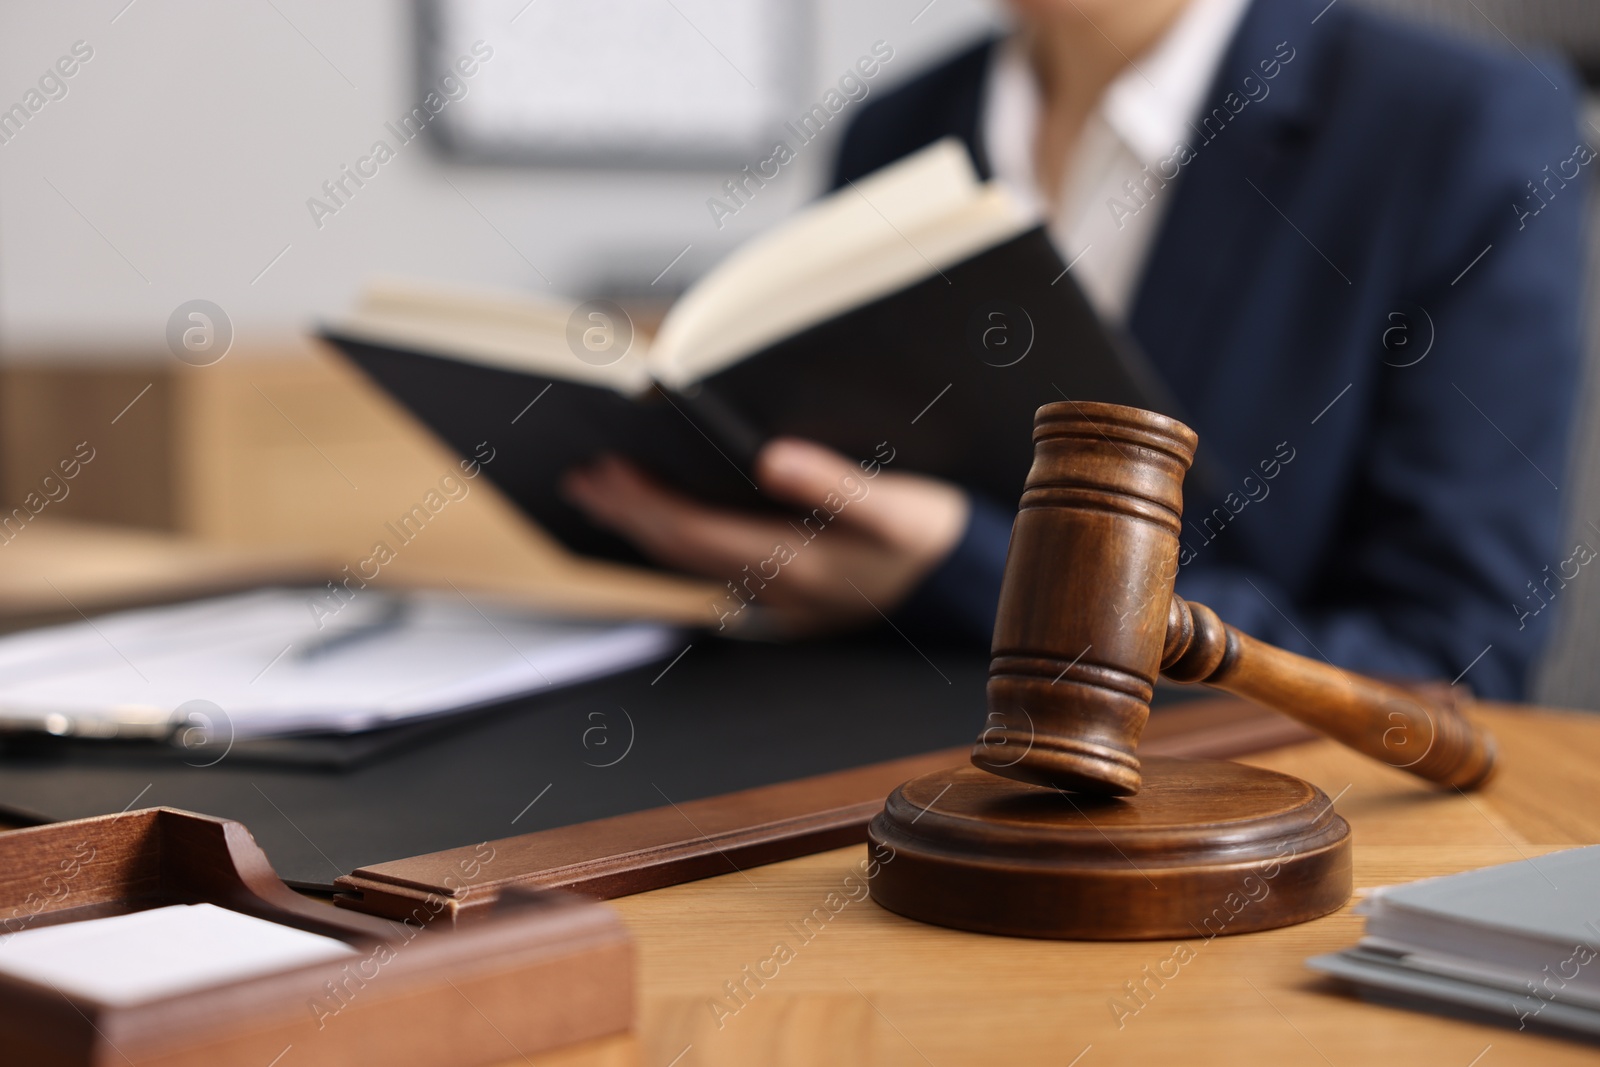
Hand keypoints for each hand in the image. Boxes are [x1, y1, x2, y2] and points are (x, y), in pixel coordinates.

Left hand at [561, 438, 969, 635]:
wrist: (958, 587)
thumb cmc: (926, 538)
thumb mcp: (895, 509)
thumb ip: (834, 485)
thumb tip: (771, 457)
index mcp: (795, 566)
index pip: (696, 534)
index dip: (646, 503)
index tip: (607, 468)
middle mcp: (773, 590)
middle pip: (679, 550)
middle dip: (628, 512)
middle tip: (582, 476)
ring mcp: (773, 596)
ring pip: (688, 562)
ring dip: (642, 526)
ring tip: (599, 492)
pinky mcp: (779, 590)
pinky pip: (708, 564)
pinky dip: (673, 537)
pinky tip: (657, 518)